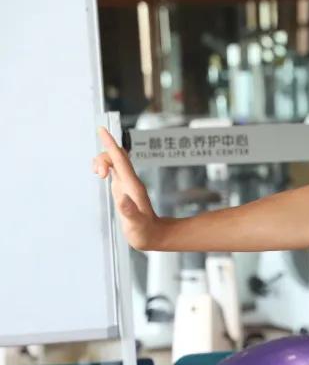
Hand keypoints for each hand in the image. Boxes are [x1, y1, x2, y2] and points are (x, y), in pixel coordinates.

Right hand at [91, 127, 159, 249]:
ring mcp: (126, 183)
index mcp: (132, 186)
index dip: (111, 145)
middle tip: (99, 175)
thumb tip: (121, 198)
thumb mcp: (136, 223)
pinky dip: (104, 166)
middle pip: (115, 157)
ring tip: (99, 176)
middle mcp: (130, 181)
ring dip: (102, 162)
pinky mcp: (122, 188)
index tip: (102, 130)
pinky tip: (101, 173)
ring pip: (113, 161)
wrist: (153, 235)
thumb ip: (129, 211)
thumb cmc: (144, 231)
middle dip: (102, 157)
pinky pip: (113, 168)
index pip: (120, 160)